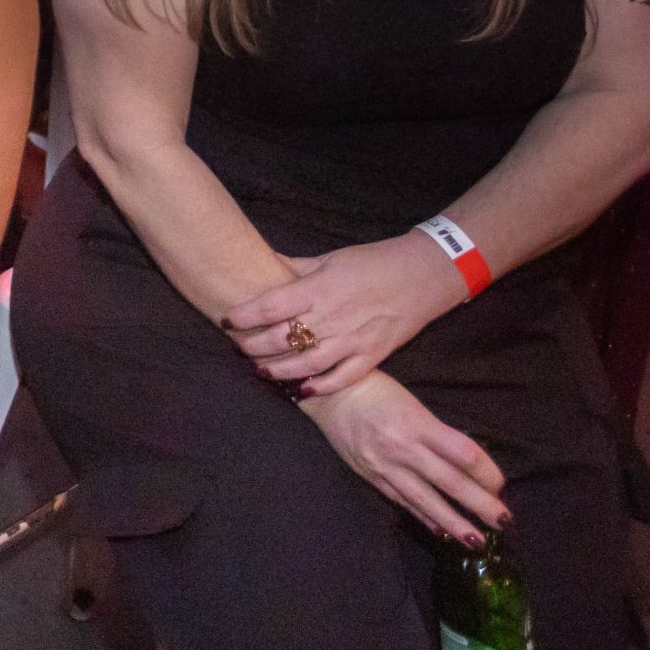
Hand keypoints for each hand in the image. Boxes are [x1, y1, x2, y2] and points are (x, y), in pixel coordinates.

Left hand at [222, 233, 464, 395]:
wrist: (423, 274)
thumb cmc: (372, 263)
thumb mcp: (328, 259)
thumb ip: (293, 267)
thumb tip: (261, 262)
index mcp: (318, 288)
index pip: (269, 306)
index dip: (243, 316)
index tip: (226, 321)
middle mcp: (332, 316)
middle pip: (282, 338)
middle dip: (253, 346)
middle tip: (238, 347)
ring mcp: (353, 339)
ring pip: (307, 363)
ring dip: (279, 370)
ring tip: (261, 370)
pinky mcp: (373, 355)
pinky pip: (343, 378)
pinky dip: (322, 386)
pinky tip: (302, 390)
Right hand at [301, 372, 509, 543]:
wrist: (326, 395)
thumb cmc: (377, 392)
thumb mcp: (413, 404)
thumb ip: (438, 434)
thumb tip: (469, 467)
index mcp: (417, 423)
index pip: (464, 454)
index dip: (488, 474)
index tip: (501, 486)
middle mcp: (402, 447)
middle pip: (451, 482)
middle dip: (481, 505)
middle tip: (505, 522)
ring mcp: (385, 465)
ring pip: (426, 500)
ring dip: (454, 523)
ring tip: (476, 541)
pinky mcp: (370, 477)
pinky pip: (402, 502)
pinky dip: (424, 518)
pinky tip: (441, 531)